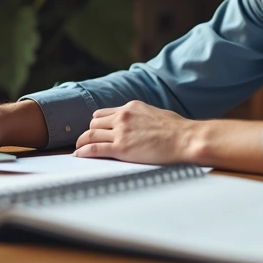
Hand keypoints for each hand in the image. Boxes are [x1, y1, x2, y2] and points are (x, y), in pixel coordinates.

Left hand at [74, 101, 197, 163]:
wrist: (185, 138)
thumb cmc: (177, 129)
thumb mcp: (156, 114)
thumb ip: (142, 117)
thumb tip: (140, 124)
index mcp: (131, 107)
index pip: (104, 113)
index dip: (97, 124)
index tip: (95, 131)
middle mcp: (123, 117)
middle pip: (94, 123)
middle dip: (89, 133)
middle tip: (86, 142)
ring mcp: (121, 132)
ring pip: (90, 134)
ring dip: (82, 142)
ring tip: (78, 149)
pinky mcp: (121, 148)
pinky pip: (94, 148)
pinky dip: (83, 152)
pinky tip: (78, 155)